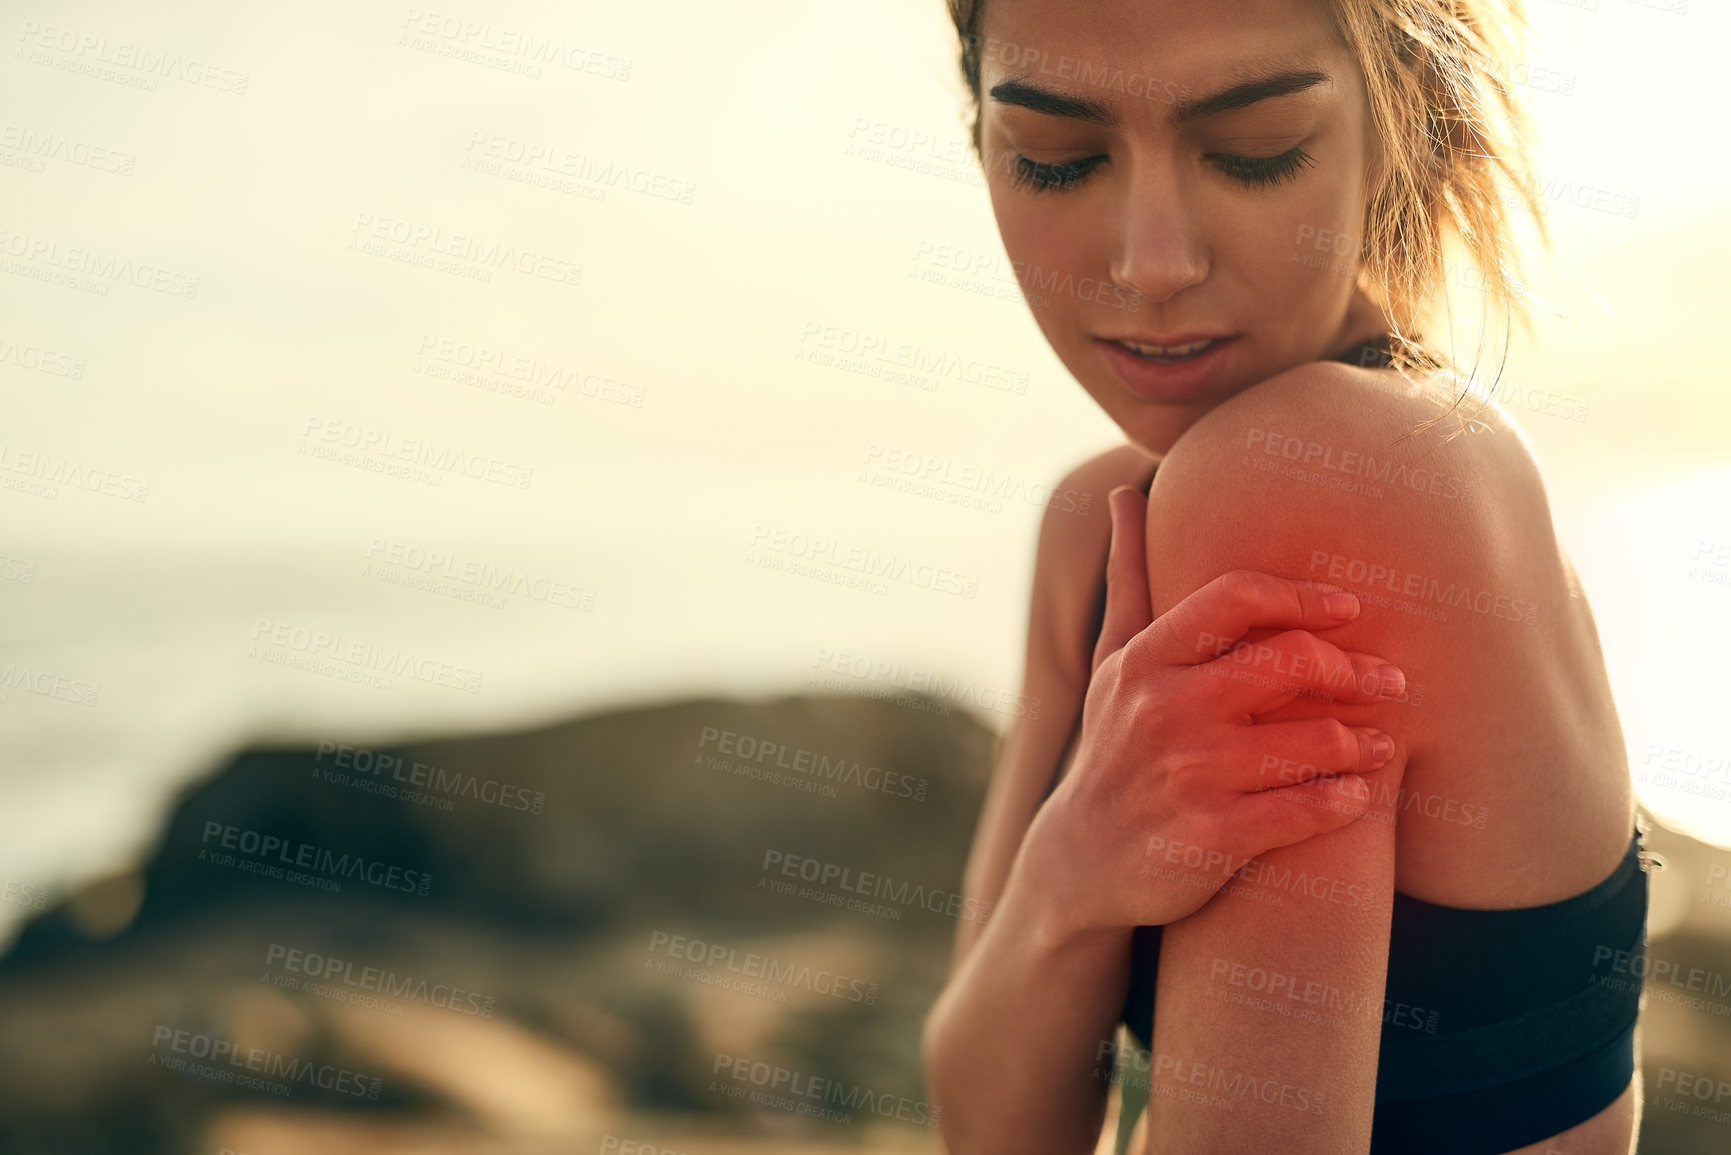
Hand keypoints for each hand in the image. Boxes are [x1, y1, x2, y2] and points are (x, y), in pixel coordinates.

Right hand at [1017, 485, 1404, 937]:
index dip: (1304, 596)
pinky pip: (1304, 810)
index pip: (1238, 596)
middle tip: (1391, 679)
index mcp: (1145, 658)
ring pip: (1311, 738)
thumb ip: (1131, 577)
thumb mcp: (1112, 661)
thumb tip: (1124, 492)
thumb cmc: (1113, 745)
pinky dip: (1344, 799)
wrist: (1080, 861)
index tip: (1348, 609)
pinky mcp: (1210, 837)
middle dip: (1354, 668)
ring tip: (1381, 743)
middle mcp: (1163, 709)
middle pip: (1289, 661)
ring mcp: (1188, 775)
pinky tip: (1357, 793)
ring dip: (1362, 740)